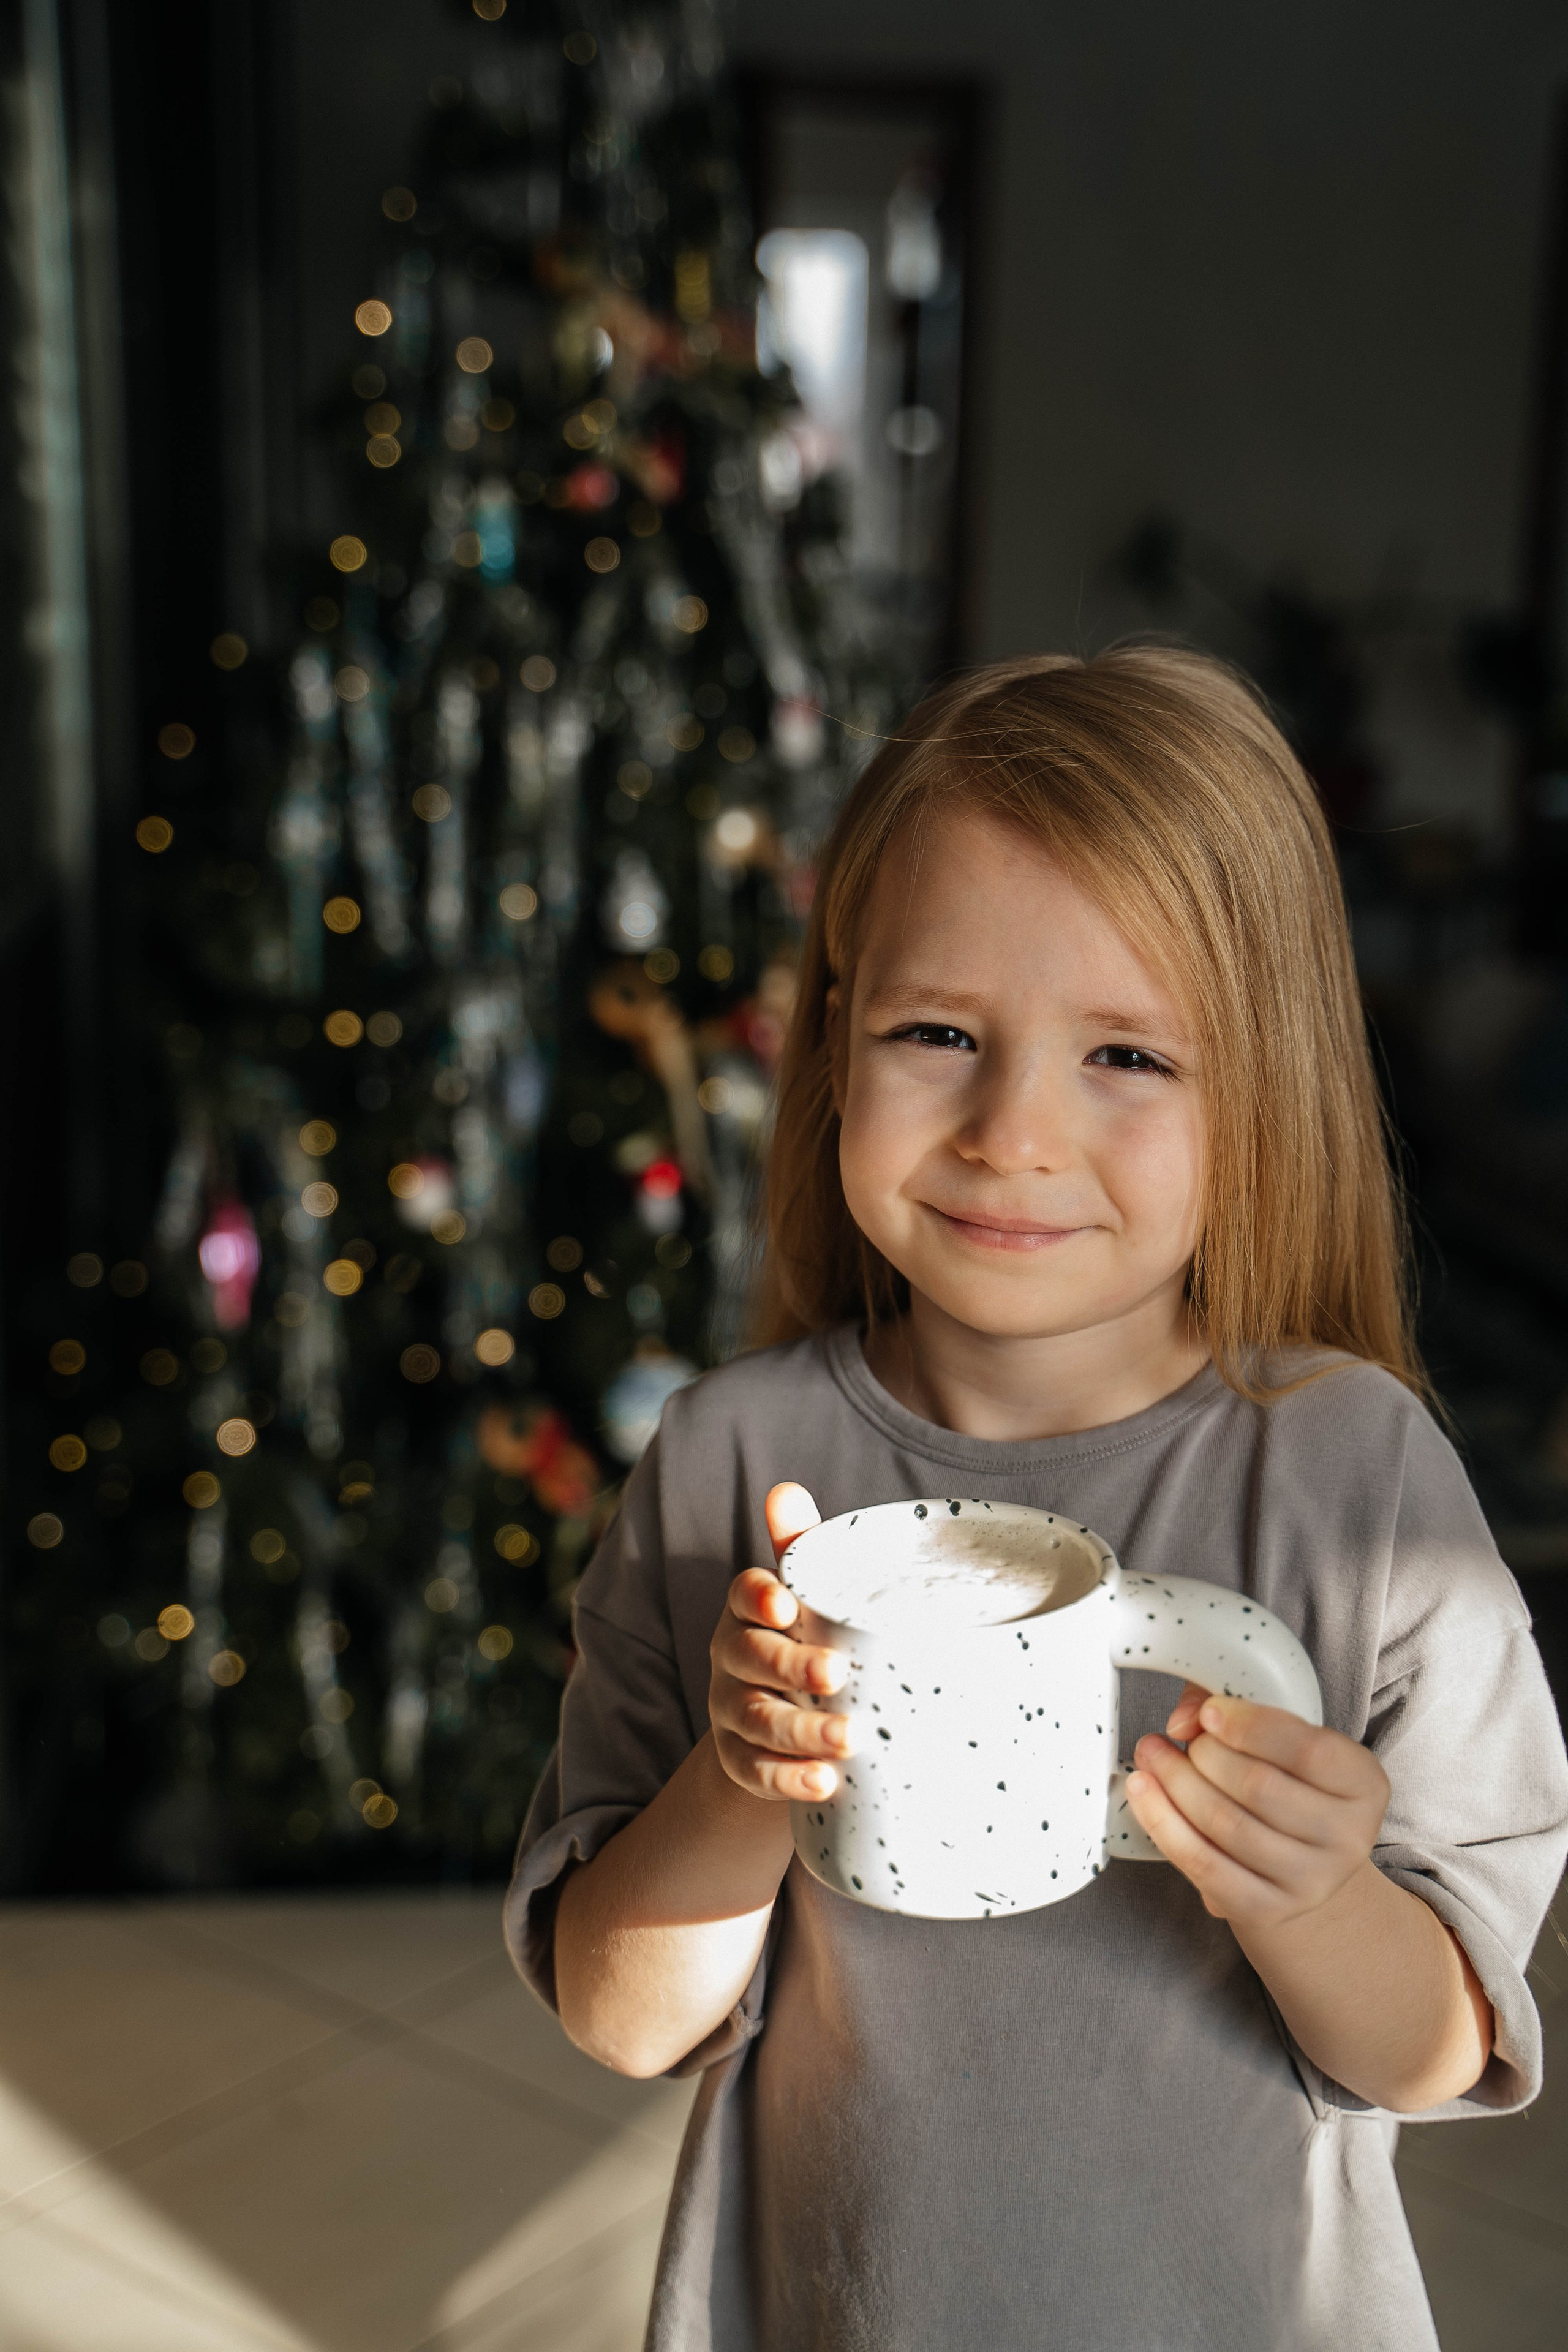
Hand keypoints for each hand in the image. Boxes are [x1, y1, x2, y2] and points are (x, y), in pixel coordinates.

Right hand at [708, 1482, 854, 1802]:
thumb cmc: (806, 1641)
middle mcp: (733, 1660)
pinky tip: (824, 1782)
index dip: (759, 1598)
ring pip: (757, 1719)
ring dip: (800, 1731)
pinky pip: (758, 1772)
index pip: (743, 1595)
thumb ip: (801, 1549)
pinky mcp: (743, 1762)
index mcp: (750, 1612)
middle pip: (751, 1659)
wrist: (781, 1724)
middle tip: (836, 1674)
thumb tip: (785, 1489)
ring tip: (846, 1739)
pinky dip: (789, 1779)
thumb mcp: (810, 1596)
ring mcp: (734, 1712)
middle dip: (791, 1667)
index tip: (786, 1606)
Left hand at [1124, 1684, 1390, 1928]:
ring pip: (1226, 1826)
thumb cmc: (1286, 1778)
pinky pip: (1204, 1866)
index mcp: (1364, 1783)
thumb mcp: (1280, 1732)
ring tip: (1151, 1757)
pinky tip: (1144, 1793)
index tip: (1209, 1712)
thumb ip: (1234, 1703)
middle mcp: (1348, 1838)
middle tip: (1167, 1737)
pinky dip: (1164, 1824)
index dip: (1251, 1726)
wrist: (1301, 1856)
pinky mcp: (1268, 1909)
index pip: (1309, 1750)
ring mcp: (1311, 1881)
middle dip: (1201, 1754)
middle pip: (1259, 1788)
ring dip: (1174, 1783)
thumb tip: (1184, 1720)